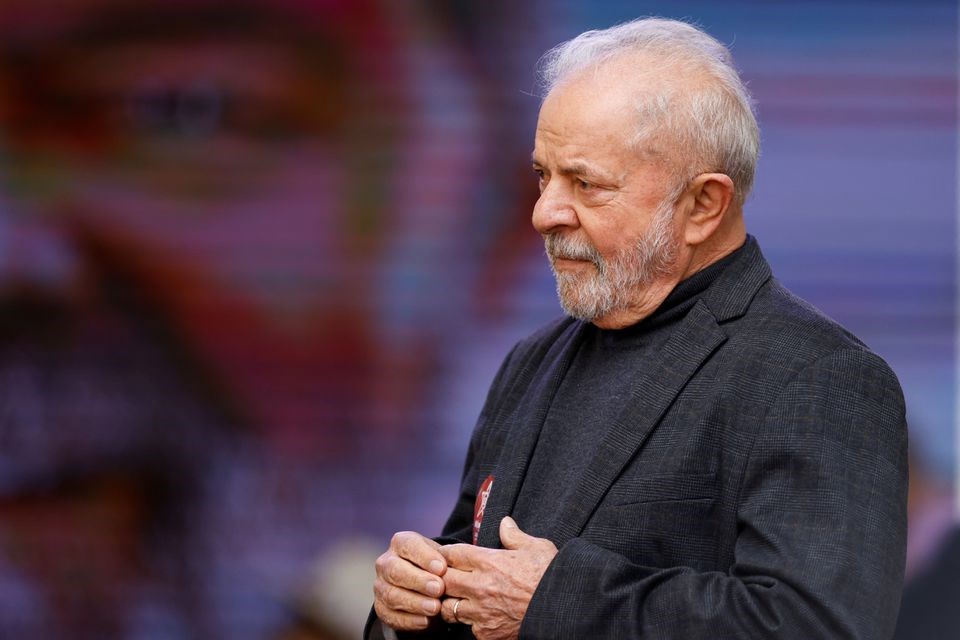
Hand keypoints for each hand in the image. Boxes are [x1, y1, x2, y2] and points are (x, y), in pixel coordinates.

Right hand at [374, 531, 447, 631]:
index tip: (442, 568)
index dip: (424, 556)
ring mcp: (381, 586)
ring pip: (391, 594)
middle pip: (395, 570)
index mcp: (400, 543)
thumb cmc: (435, 568)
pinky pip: (391, 615)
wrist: (425, 588)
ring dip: (415, 602)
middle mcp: (386, 562)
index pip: (408, 545)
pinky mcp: (381, 608)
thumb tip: (450, 567)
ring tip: (435, 608)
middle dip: (418, 580)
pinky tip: (425, 621)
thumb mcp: (441, 557)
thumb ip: (445, 560)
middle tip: (438, 588)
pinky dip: (409, 620)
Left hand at [439, 517, 556, 639]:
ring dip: (452, 602)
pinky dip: (471, 623)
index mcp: (489, 562)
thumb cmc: (552, 576)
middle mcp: (480, 587)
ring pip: (448, 608)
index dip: (446, 554)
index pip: (452, 554)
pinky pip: (468, 628)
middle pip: (442, 581)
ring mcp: (482, 612)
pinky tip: (480, 616)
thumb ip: (515, 536)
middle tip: (447, 578)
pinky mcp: (487, 633)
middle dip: (442, 579)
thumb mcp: (537, 548)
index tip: (446, 556)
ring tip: (460, 599)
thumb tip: (505, 523)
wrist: (564, 611)